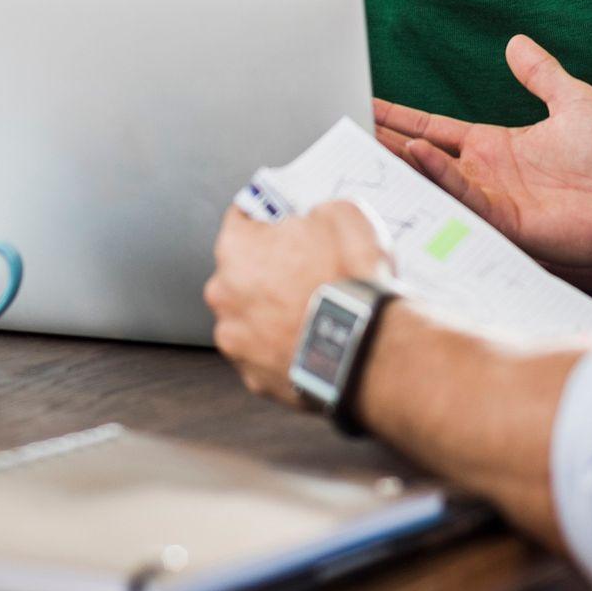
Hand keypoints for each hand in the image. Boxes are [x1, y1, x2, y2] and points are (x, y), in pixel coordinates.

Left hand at [205, 202, 392, 404]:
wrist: (367, 347)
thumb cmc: (350, 281)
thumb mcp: (342, 214)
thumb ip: (313, 212)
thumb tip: (313, 221)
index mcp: (236, 248)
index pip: (242, 219)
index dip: (269, 219)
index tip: (284, 222)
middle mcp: (223, 294)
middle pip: (242, 271)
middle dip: (270, 268)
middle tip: (308, 270)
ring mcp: (236, 340)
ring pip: (250, 316)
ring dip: (273, 312)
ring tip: (313, 310)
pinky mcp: (255, 377)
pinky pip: (265, 354)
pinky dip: (283, 347)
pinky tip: (312, 339)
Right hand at [374, 35, 591, 271]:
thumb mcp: (571, 100)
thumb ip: (540, 73)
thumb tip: (517, 41)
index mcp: (492, 146)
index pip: (434, 127)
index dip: (401, 117)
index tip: (367, 103)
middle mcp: (483, 173)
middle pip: (421, 154)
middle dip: (384, 141)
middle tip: (346, 125)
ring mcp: (489, 198)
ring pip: (432, 176)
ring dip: (400, 159)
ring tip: (366, 140)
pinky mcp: (501, 220)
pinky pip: (461, 194)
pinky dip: (438, 174)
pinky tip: (417, 153)